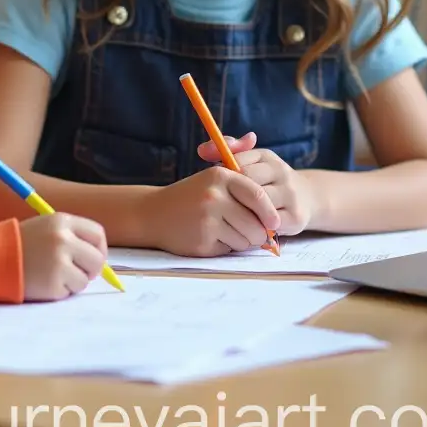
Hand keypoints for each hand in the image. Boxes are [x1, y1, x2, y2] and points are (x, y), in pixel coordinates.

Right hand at [19, 213, 108, 300]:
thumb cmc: (22, 244)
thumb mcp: (47, 228)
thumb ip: (72, 237)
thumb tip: (100, 258)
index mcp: (62, 221)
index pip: (97, 234)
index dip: (99, 248)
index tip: (93, 258)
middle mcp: (63, 239)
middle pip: (97, 259)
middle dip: (91, 270)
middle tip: (78, 273)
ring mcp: (59, 262)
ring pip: (85, 279)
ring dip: (73, 282)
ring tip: (52, 275)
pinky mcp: (53, 283)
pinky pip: (69, 292)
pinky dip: (60, 291)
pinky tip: (44, 282)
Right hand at [137, 135, 279, 256]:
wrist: (154, 214)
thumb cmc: (191, 197)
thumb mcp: (213, 180)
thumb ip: (244, 183)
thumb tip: (273, 207)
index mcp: (220, 176)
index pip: (258, 195)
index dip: (269, 212)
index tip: (273, 223)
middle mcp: (214, 195)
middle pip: (256, 224)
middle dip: (256, 232)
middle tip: (244, 229)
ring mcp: (207, 219)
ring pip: (246, 240)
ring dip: (240, 241)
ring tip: (223, 231)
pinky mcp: (203, 240)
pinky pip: (230, 250)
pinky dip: (225, 247)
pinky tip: (210, 237)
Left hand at [197, 132, 314, 235]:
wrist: (307, 198)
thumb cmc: (266, 180)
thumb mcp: (251, 161)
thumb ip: (225, 153)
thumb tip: (201, 150)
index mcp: (266, 156)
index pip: (237, 163)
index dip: (224, 177)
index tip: (218, 187)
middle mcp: (281, 172)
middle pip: (247, 184)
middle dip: (233, 197)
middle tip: (220, 207)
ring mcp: (291, 195)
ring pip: (258, 206)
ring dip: (243, 214)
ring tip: (230, 219)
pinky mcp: (296, 217)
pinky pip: (268, 225)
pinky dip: (255, 229)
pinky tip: (246, 229)